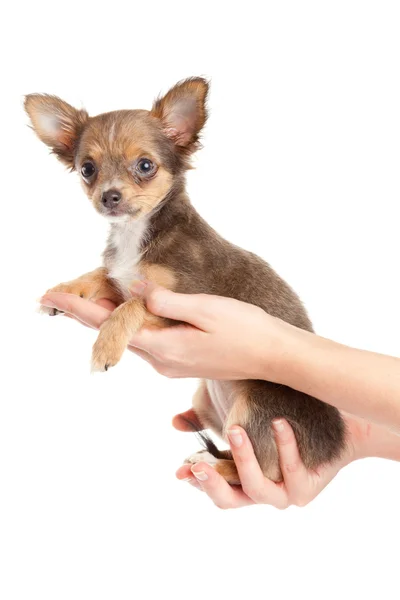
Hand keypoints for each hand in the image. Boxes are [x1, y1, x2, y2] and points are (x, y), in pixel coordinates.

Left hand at [40, 282, 294, 380]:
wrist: (275, 356)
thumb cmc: (246, 330)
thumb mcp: (206, 309)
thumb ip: (166, 301)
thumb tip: (133, 289)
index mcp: (163, 346)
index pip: (108, 325)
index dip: (76, 309)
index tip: (49, 297)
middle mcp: (161, 360)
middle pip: (112, 333)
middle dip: (83, 312)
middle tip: (54, 296)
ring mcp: (171, 363)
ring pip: (130, 336)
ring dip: (106, 318)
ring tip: (81, 299)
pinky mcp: (182, 359)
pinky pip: (147, 338)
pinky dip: (130, 323)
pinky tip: (124, 311)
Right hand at [175, 413, 365, 508]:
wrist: (340, 427)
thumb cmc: (286, 420)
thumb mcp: (244, 418)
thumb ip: (207, 421)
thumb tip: (175, 421)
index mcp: (242, 480)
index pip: (213, 488)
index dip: (195, 483)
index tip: (181, 471)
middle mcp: (261, 491)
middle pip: (228, 501)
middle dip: (211, 483)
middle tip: (197, 465)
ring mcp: (283, 493)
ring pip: (257, 489)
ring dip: (243, 459)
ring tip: (235, 429)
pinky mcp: (306, 488)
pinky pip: (291, 470)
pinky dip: (284, 445)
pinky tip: (278, 422)